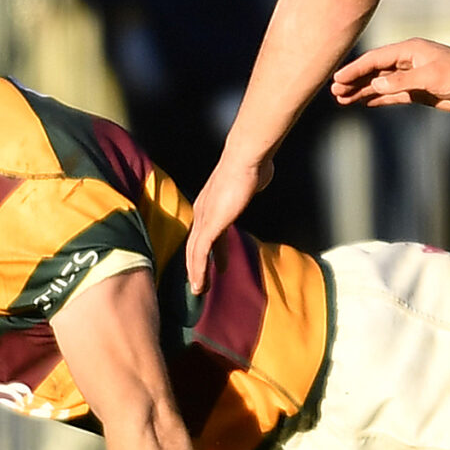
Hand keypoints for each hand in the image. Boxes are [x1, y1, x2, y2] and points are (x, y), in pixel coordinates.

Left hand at [184, 151, 269, 292]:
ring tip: (200, 289)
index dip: (206, 250)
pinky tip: (201, 282)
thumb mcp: (248, 181)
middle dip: (197, 265)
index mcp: (210, 203)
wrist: (245, 160)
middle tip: (201, 283)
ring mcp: (204, 218)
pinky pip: (200, 253)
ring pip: (194, 252)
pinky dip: (198, 270)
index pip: (204, 231)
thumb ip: (248, 186)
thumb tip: (255, 181)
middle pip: (195, 244)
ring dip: (196, 272)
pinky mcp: (210, 225)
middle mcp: (203, 212)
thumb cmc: (250, 166)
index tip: (212, 262)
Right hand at [332, 38, 449, 110]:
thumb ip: (402, 82)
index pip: (374, 59)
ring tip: (342, 99)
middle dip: (354, 80)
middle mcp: (407, 62)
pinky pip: (392, 93)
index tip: (337, 79)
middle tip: (333, 92)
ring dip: (362, 90)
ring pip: (380, 83)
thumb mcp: (431, 78)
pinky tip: (364, 102)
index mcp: (408, 51)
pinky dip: (377, 98)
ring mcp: (412, 76)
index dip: (355, 69)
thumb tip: (374, 85)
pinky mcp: (419, 90)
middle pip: (374, 71)